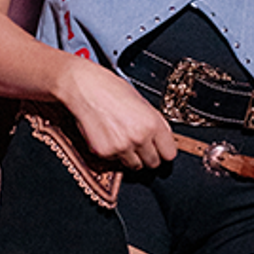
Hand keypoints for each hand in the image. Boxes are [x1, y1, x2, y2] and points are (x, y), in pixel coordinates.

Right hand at [57, 59, 175, 170]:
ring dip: (132, 156)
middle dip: (148, 155)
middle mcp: (139, 138)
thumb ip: (155, 122)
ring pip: (135, 165)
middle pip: (153, 163)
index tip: (159, 148)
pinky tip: (109, 136)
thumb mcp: (142, 102)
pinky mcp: (104, 153)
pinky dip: (114, 153)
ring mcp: (121, 147)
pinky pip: (115, 161)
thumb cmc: (110, 89)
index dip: (164, 150)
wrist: (84, 88)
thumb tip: (164, 138)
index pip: (169, 154)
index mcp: (152, 124)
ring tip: (123, 139)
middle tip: (140, 144)